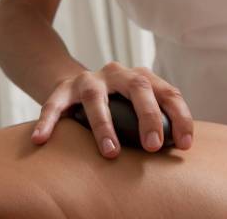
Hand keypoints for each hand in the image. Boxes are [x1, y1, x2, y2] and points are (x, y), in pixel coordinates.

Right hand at [30, 62, 193, 157]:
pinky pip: (54, 104)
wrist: (76, 85)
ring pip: (96, 98)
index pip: (169, 93)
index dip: (179, 117)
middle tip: (153, 146)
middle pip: (138, 87)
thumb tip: (179, 147)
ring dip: (104, 126)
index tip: (185, 144)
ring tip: (110, 153)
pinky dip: (48, 121)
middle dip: (148, 116)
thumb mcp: (137, 105)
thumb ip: (156, 118)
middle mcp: (118, 73)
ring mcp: (89, 79)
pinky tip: (41, 138)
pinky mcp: (63, 89)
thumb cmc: (117, 104)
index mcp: (143, 77)